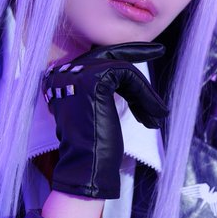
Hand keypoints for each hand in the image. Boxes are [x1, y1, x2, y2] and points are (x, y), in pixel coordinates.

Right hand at [43, 42, 167, 198]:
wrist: (86, 167)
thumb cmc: (92, 147)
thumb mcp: (95, 111)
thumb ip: (100, 91)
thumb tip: (122, 75)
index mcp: (57, 81)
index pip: (93, 59)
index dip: (121, 54)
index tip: (146, 51)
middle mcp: (61, 74)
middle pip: (106, 56)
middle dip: (135, 52)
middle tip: (159, 50)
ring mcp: (75, 75)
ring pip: (121, 68)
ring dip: (144, 93)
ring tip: (157, 115)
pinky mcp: (92, 80)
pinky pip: (127, 74)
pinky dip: (144, 94)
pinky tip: (152, 114)